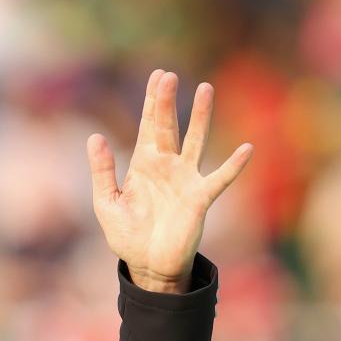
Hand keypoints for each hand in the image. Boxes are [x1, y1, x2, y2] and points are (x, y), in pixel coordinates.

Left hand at [87, 69, 253, 292]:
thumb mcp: (106, 202)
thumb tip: (94, 137)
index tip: (157, 76)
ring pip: (195, 141)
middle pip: (166, 127)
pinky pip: (219, 179)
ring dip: (199, 117)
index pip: (147, 127)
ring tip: (205, 89)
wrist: (148, 265)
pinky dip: (233, 165)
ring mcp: (185, 180)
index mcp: (142, 165)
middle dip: (166, 102)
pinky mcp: (199, 199)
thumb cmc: (127, 234)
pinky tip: (246, 149)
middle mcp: (166, 166)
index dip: (151, 102)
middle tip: (168, 76)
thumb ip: (102, 171)